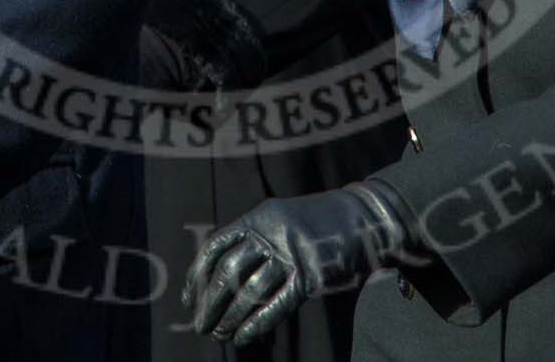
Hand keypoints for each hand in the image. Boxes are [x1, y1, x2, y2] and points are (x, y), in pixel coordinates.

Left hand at [183, 181, 409, 347]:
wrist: (366, 218)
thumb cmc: (318, 223)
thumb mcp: (281, 219)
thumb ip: (254, 238)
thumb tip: (220, 275)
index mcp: (259, 218)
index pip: (215, 248)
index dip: (197, 276)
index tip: (188, 299)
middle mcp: (272, 233)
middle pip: (228, 272)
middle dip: (210, 302)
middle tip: (200, 325)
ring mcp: (292, 254)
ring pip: (250, 292)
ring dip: (230, 318)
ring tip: (220, 334)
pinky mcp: (312, 277)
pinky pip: (277, 305)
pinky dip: (257, 324)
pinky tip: (243, 337)